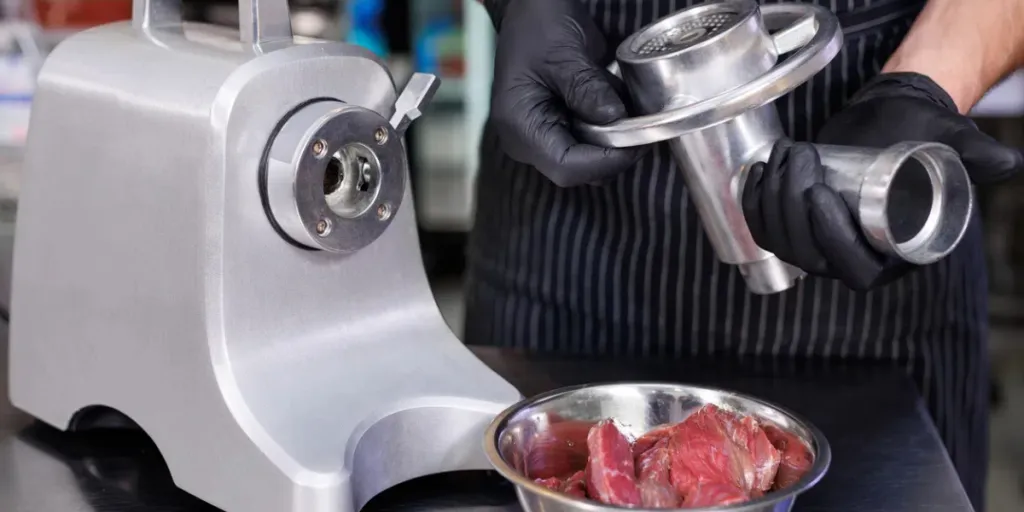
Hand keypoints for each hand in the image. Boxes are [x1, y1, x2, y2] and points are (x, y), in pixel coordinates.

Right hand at [489, 0, 645, 186]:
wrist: (527, 9)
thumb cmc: (536, 25)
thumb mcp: (565, 53)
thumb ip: (589, 89)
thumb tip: (617, 119)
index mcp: (521, 125)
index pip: (567, 167)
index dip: (607, 161)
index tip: (639, 142)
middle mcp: (526, 141)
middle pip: (578, 170)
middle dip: (613, 152)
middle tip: (641, 124)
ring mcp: (539, 137)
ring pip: (586, 160)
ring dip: (612, 140)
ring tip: (627, 109)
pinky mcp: (554, 128)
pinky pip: (585, 143)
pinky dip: (606, 130)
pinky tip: (614, 105)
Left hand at [742, 72, 1023, 289]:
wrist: (890, 118)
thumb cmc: (922, 133)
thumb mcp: (952, 144)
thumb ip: (977, 156)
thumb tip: (1006, 165)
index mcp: (891, 257)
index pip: (852, 269)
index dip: (828, 237)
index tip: (818, 193)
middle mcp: (852, 259)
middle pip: (807, 254)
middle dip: (792, 208)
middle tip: (800, 159)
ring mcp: (818, 245)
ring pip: (780, 240)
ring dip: (771, 198)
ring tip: (788, 153)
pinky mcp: (793, 225)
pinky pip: (763, 228)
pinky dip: (752, 202)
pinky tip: (757, 172)